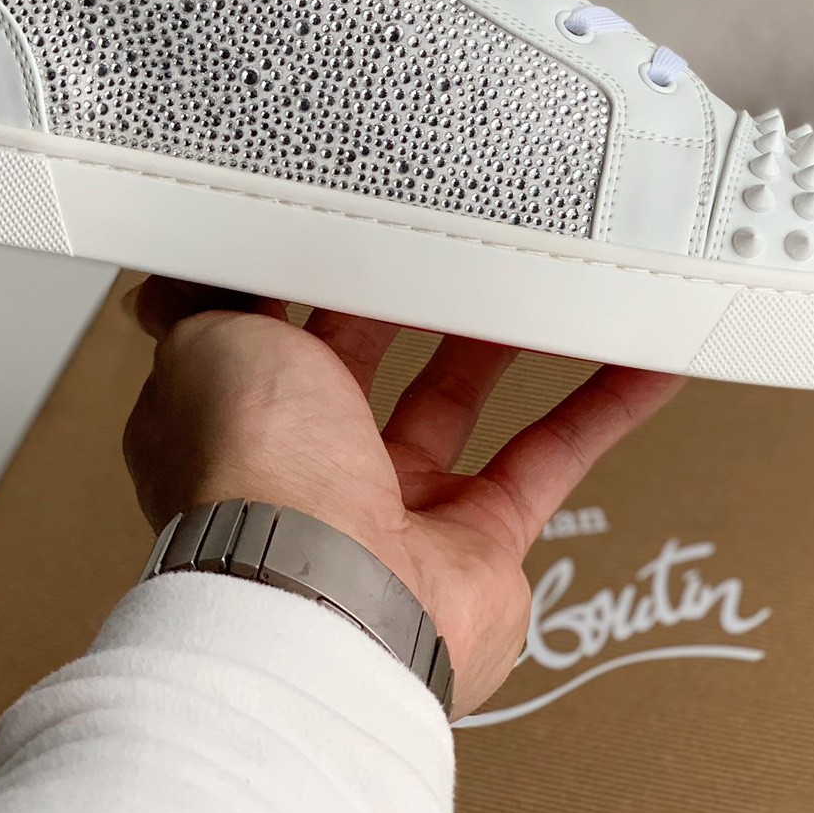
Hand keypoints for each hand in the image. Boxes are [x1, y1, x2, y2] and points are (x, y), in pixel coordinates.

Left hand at [122, 278, 682, 717]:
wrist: (316, 597)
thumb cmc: (248, 473)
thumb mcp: (205, 337)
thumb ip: (206, 296)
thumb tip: (178, 270)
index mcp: (239, 416)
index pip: (278, 326)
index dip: (317, 270)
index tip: (360, 215)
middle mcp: (312, 470)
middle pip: (375, 359)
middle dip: (415, 294)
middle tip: (459, 231)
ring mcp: (397, 512)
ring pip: (463, 401)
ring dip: (508, 337)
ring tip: (546, 272)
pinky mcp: (480, 548)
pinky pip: (549, 459)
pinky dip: (600, 408)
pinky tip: (635, 359)